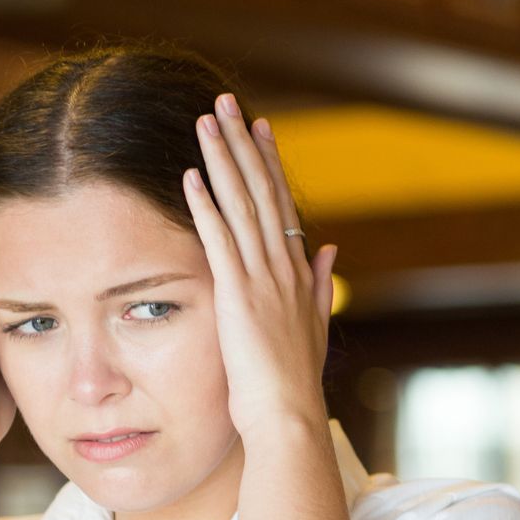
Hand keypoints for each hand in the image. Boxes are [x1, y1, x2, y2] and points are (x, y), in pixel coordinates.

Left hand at [182, 95, 339, 442]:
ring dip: (223, 161)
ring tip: (206, 121)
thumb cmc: (293, 382)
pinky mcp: (238, 296)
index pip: (281, 205)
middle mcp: (284, 268)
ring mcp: (263, 279)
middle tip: (228, 103)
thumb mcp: (313, 325)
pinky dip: (205, 207)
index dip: (269, 163)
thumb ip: (320, 282)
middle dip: (244, 144)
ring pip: (242, 205)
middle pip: (262, 192)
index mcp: (298, 273)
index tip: (259, 128)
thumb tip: (329, 247)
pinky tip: (190, 176)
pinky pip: (220, 241)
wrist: (289, 416)